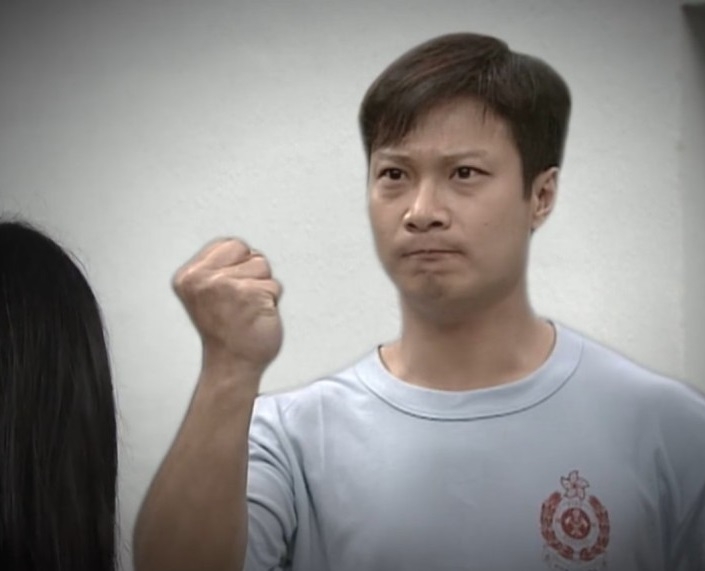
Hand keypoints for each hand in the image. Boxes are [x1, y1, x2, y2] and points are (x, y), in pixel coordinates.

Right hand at [173, 238, 282, 375]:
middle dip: (252, 273)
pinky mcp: (251, 294)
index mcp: (189, 276)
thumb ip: (217, 268)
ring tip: (248, 309)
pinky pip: (275, 286)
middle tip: (241, 301)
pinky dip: (272, 302)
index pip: (230, 245)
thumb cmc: (224, 332)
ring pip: (264, 267)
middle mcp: (205, 279)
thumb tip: (243, 251)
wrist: (231, 365)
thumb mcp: (205, 293)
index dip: (239, 265)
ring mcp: (228, 285)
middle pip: (249, 252)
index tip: (232, 290)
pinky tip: (257, 316)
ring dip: (263, 288)